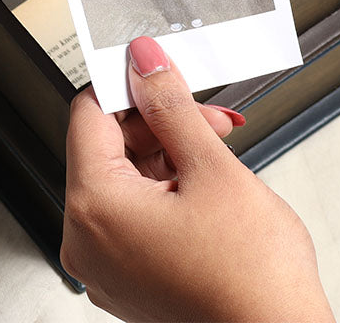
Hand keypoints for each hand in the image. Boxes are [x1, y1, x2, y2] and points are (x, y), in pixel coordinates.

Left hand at [61, 38, 334, 321]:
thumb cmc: (252, 278)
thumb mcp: (211, 167)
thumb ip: (171, 105)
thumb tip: (144, 63)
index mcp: (95, 208)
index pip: (88, 114)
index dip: (126, 84)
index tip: (155, 70)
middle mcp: (88, 241)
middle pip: (107, 146)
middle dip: (159, 122)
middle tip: (207, 117)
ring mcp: (106, 265)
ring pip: (123, 177)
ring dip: (168, 151)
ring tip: (215, 149)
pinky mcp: (128, 277)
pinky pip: (133, 212)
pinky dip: (165, 187)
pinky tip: (205, 180)